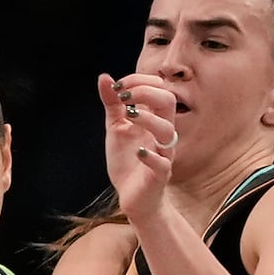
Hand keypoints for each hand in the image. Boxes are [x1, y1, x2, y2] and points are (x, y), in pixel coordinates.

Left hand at [98, 72, 178, 222]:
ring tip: (128, 117)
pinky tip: (137, 152)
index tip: (117, 87)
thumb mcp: (116, 128)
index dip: (138, 81)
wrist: (132, 197)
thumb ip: (112, 104)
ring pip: (167, 130)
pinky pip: (162, 163)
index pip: (157, 88)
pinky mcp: (159, 175)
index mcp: (154, 118)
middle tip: (123, 98)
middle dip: (146, 92)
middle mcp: (162, 133)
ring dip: (148, 119)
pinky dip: (150, 156)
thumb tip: (104, 77)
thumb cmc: (128, 161)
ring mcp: (162, 154)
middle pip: (168, 101)